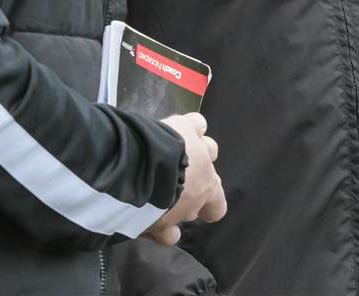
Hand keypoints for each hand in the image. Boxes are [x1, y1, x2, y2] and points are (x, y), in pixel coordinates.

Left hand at [144, 113, 226, 245]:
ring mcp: (197, 144)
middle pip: (212, 176)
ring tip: (182, 157)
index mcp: (206, 193)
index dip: (208, 210)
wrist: (141, 166)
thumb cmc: (151, 202)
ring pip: (209, 147)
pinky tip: (181, 132)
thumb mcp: (156, 226)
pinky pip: (197, 123)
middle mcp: (207, 168)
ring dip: (199, 155)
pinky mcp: (183, 125)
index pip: (218, 206)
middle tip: (178, 189)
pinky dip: (192, 128)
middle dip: (198, 184)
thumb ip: (167, 231)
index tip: (194, 214)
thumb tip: (172, 235)